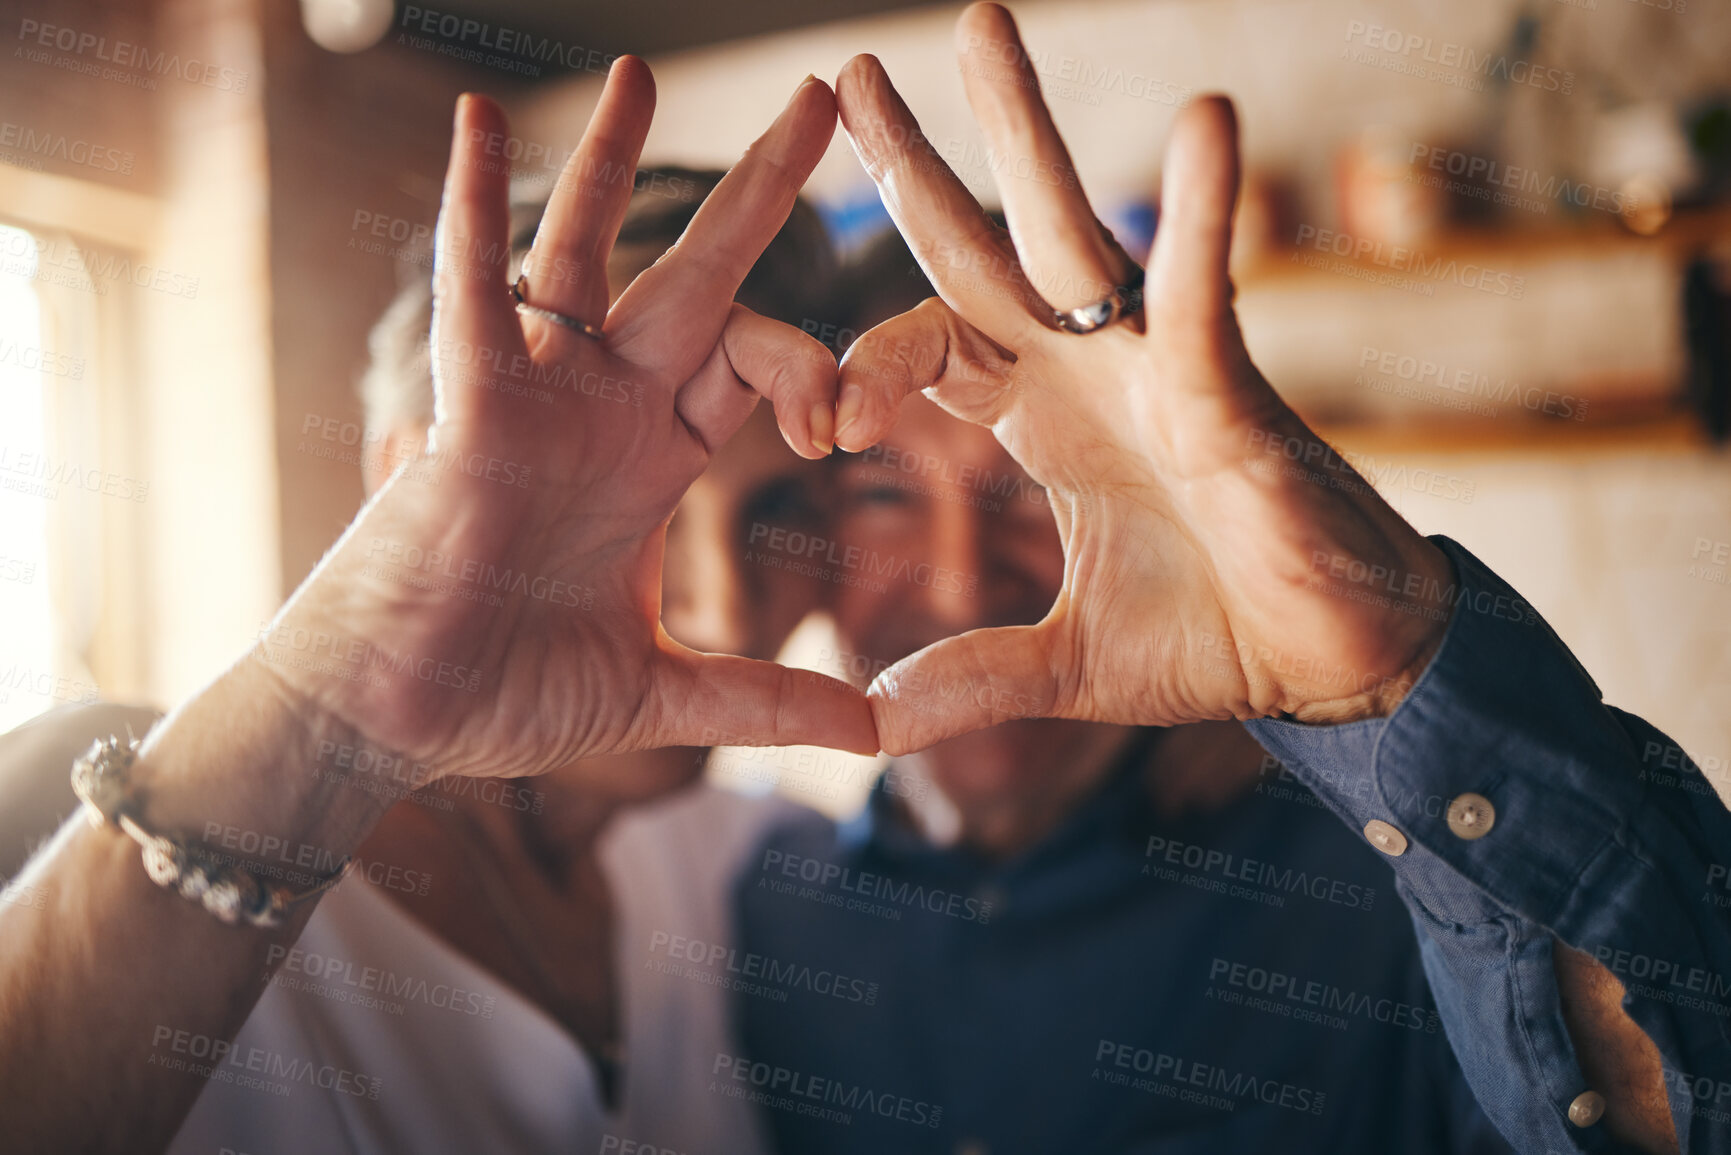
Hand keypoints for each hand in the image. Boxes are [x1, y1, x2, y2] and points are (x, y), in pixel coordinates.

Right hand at [256, 61, 875, 786]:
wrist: (396, 724)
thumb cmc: (504, 696)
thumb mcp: (660, 692)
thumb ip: (762, 700)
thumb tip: (870, 733)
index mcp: (653, 458)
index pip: (757, 365)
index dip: (818, 374)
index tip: (849, 429)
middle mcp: (603, 408)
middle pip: (698, 278)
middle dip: (759, 193)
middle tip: (822, 102)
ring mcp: (537, 399)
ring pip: (584, 255)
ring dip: (610, 162)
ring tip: (640, 68)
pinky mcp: (470, 412)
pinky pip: (473, 295)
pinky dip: (469, 210)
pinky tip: (472, 121)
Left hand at [831, 3, 1455, 753]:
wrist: (1335, 668)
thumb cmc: (1214, 638)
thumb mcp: (1064, 667)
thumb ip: (971, 677)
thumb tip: (869, 722)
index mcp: (1039, 418)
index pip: (927, 346)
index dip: (865, 362)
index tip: (821, 416)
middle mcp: (1086, 370)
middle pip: (980, 249)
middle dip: (916, 163)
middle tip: (850, 73)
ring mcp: (1155, 369)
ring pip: (1076, 232)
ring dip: (1027, 130)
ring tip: (979, 23)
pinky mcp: (1230, 393)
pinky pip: (1207, 294)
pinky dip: (1205, 216)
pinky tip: (1203, 121)